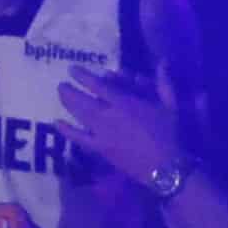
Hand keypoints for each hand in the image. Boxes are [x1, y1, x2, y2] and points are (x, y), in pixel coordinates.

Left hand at [51, 67, 183, 189]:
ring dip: (67, 104)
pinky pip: (79, 138)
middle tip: (61, 84)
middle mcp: (108, 115)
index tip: (72, 69)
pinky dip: (67, 131)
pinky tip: (56, 123)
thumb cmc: (169, 134)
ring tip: (60, 95)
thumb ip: (163, 82)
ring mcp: (102, 133)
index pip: (97, 85)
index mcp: (124, 102)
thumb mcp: (170, 105)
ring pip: (79, 115)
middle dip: (70, 90)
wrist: (164, 167)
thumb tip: (163, 61)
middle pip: (82, 100)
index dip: (83, 76)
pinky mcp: (100, 149)